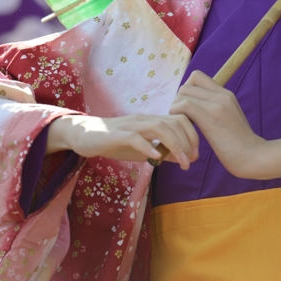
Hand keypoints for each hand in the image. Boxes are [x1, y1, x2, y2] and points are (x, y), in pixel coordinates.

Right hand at [47, 114, 198, 169]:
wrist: (84, 135)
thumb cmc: (115, 142)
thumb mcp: (143, 149)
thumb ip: (163, 152)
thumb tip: (184, 159)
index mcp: (152, 121)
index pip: (180, 119)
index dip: (192, 135)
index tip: (195, 155)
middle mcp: (144, 119)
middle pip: (173, 121)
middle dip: (187, 141)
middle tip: (191, 161)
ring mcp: (130, 125)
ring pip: (159, 126)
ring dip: (174, 144)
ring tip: (182, 161)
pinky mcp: (115, 134)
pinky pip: (134, 137)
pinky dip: (148, 146)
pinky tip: (155, 158)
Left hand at [168, 71, 264, 178]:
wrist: (254, 156)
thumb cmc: (240, 143)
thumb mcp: (230, 118)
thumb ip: (217, 108)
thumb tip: (198, 107)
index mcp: (226, 94)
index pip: (197, 76)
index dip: (187, 89)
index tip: (187, 106)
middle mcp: (222, 95)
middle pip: (187, 84)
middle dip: (178, 99)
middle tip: (182, 116)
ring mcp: (217, 106)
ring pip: (184, 93)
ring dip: (176, 107)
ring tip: (182, 122)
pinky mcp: (211, 119)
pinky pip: (185, 105)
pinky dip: (177, 113)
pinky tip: (182, 125)